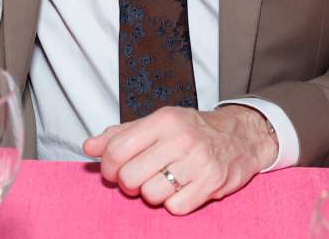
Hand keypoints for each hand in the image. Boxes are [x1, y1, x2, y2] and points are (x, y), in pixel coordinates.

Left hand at [83, 105, 277, 214]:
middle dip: (128, 184)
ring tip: (162, 182)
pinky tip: (181, 189)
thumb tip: (89, 147)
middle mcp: (180, 139)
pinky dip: (174, 203)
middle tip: (138, 179)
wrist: (239, 136)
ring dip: (151, 194)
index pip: (117, 149)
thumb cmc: (191, 130)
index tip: (113, 171)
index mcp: (162, 120)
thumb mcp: (156, 123)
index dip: (108, 167)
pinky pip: (175, 207)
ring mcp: (198, 162)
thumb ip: (121, 135)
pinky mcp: (212, 184)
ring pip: (151, 195)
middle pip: (130, 177)